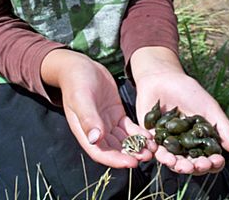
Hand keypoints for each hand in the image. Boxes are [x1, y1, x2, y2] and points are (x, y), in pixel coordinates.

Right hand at [41, 49, 155, 167]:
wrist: (80, 66)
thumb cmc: (77, 81)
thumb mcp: (81, 98)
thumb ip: (88, 118)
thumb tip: (95, 139)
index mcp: (84, 131)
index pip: (100, 152)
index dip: (116, 160)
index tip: (131, 163)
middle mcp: (96, 131)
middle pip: (114, 149)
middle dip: (130, 155)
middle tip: (148, 156)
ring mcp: (107, 122)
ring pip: (124, 140)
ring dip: (137, 146)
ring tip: (152, 149)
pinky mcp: (116, 114)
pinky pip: (128, 128)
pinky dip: (138, 133)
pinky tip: (149, 136)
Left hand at [131, 47, 228, 174]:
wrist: (163, 77)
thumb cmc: (188, 90)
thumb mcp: (209, 106)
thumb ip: (222, 126)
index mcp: (201, 140)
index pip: (209, 158)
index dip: (214, 163)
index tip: (217, 160)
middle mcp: (185, 145)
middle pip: (192, 164)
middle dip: (196, 167)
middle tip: (199, 165)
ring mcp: (168, 142)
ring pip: (173, 161)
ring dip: (178, 166)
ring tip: (182, 166)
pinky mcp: (152, 137)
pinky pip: (155, 150)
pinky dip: (161, 155)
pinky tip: (166, 156)